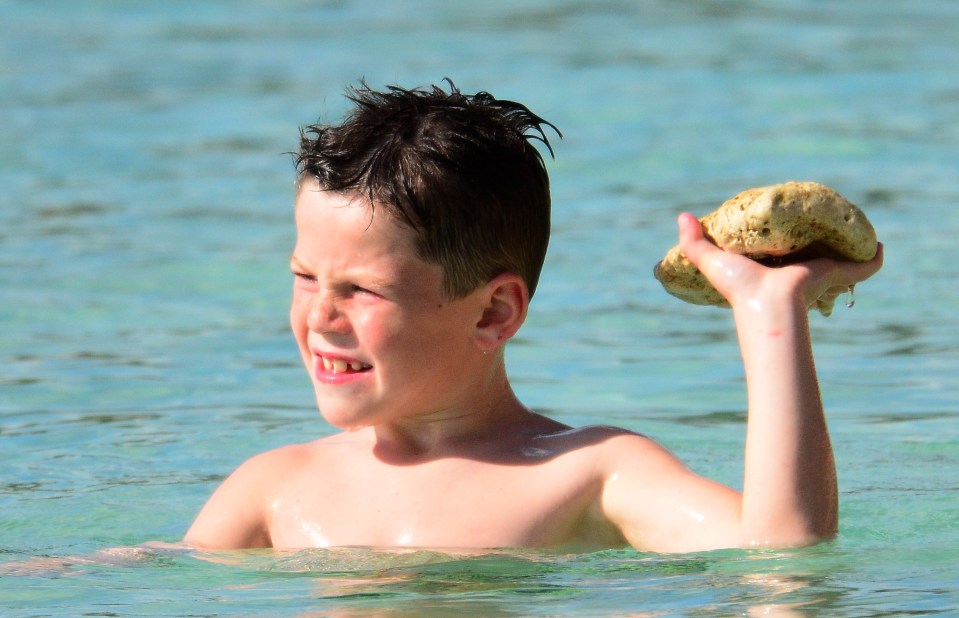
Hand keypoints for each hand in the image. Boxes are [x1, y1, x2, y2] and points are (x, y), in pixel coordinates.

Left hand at [676, 213, 883, 313]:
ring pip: (839, 257)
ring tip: (855, 230)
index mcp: (772, 266)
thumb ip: (693, 242)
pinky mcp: (838, 274)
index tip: (784, 221)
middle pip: (812, 251)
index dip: (782, 236)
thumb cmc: (740, 286)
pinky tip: (879, 248)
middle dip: (819, 240)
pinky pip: (863, 266)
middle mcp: (797, 268)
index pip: (779, 250)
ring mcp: (820, 272)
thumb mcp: (712, 261)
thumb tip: (682, 216)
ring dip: (849, 245)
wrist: (768, 304)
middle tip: (821, 221)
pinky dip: (873, 259)